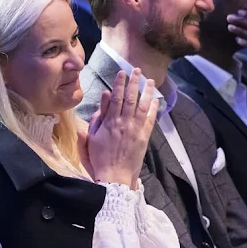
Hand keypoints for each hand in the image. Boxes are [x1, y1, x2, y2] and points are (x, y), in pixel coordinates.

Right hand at [82, 69, 158, 188]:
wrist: (114, 177)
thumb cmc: (99, 159)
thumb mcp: (91, 138)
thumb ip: (96, 118)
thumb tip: (103, 100)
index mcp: (109, 122)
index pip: (116, 98)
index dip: (119, 84)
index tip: (122, 73)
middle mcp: (124, 123)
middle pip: (130, 98)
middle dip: (134, 83)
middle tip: (137, 70)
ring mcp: (135, 130)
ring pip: (142, 106)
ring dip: (146, 92)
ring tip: (150, 81)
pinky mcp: (144, 138)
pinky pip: (150, 120)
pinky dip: (153, 109)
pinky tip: (156, 100)